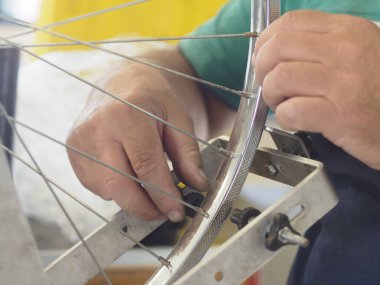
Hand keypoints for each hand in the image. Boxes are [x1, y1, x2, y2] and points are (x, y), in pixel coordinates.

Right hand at [67, 57, 209, 221]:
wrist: (121, 83)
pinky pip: (94, 185)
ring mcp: (80, 140)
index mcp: (127, 115)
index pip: (146, 166)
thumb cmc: (152, 99)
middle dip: (144, 207)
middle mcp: (97, 128)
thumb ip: (188, 153)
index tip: (177, 212)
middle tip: (164, 212)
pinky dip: (114, 189)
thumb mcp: (178, 118)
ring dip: (130, 198)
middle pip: (119, 185)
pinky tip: (127, 173)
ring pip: (106, 190)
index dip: (163, 195)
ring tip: (148, 186)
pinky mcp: (73, 150)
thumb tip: (198, 185)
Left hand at [254, 10, 379, 168]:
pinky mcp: (339, 115)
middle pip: (277, 48)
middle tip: (270, 84)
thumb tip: (276, 50)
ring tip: (282, 103)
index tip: (264, 58)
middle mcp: (344, 51)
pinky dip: (284, 118)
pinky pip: (291, 111)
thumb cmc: (379, 89)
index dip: (266, 41)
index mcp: (347, 31)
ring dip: (271, 94)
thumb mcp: (359, 52)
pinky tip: (294, 121)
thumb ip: (323, 46)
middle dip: (262, 69)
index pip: (290, 22)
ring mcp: (342, 82)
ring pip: (279, 78)